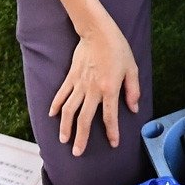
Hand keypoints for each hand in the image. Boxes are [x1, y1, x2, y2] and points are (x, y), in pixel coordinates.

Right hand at [50, 23, 140, 156]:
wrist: (98, 31)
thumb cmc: (117, 49)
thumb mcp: (132, 69)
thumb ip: (132, 90)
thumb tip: (133, 108)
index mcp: (109, 89)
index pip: (110, 116)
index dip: (112, 132)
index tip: (113, 144)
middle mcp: (92, 90)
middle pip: (84, 119)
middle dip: (81, 138)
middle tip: (78, 152)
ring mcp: (79, 84)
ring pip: (69, 110)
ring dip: (65, 127)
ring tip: (64, 140)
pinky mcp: (70, 77)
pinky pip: (61, 94)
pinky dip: (56, 105)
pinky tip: (52, 115)